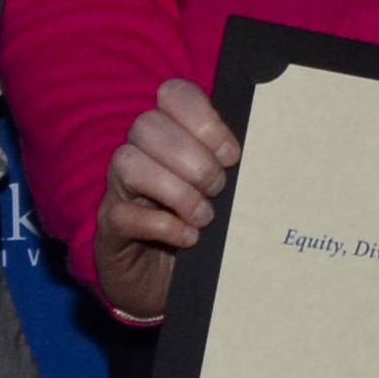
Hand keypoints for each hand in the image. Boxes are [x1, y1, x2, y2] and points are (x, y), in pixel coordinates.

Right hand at [97, 77, 238, 325]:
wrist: (171, 283)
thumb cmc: (202, 229)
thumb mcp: (223, 193)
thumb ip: (232, 168)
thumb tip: (268, 154)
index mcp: (170, 136)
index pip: (173, 94)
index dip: (203, 117)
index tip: (232, 154)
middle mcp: (138, 154)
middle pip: (148, 125)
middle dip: (193, 159)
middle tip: (218, 190)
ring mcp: (119, 190)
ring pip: (128, 162)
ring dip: (176, 190)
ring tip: (204, 217)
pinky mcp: (110, 228)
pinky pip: (123, 213)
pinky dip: (161, 225)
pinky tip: (188, 238)